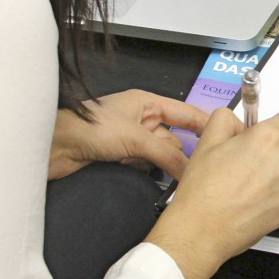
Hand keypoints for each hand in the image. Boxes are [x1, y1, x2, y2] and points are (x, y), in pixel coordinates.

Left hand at [49, 89, 209, 181]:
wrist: (53, 146)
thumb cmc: (85, 126)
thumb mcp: (136, 138)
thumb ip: (166, 154)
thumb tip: (189, 168)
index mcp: (146, 102)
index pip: (185, 112)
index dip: (205, 123)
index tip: (226, 135)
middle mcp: (139, 119)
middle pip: (174, 139)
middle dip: (179, 153)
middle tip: (193, 168)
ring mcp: (130, 139)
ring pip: (160, 155)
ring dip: (160, 165)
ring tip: (163, 174)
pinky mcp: (119, 157)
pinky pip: (145, 166)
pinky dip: (146, 173)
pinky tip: (142, 176)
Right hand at [147, 108, 278, 278]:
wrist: (201, 230)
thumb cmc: (202, 188)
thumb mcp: (207, 142)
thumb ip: (226, 120)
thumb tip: (238, 121)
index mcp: (268, 138)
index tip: (272, 130)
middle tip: (258, 156)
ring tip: (252, 181)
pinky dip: (278, 193)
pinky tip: (254, 199)